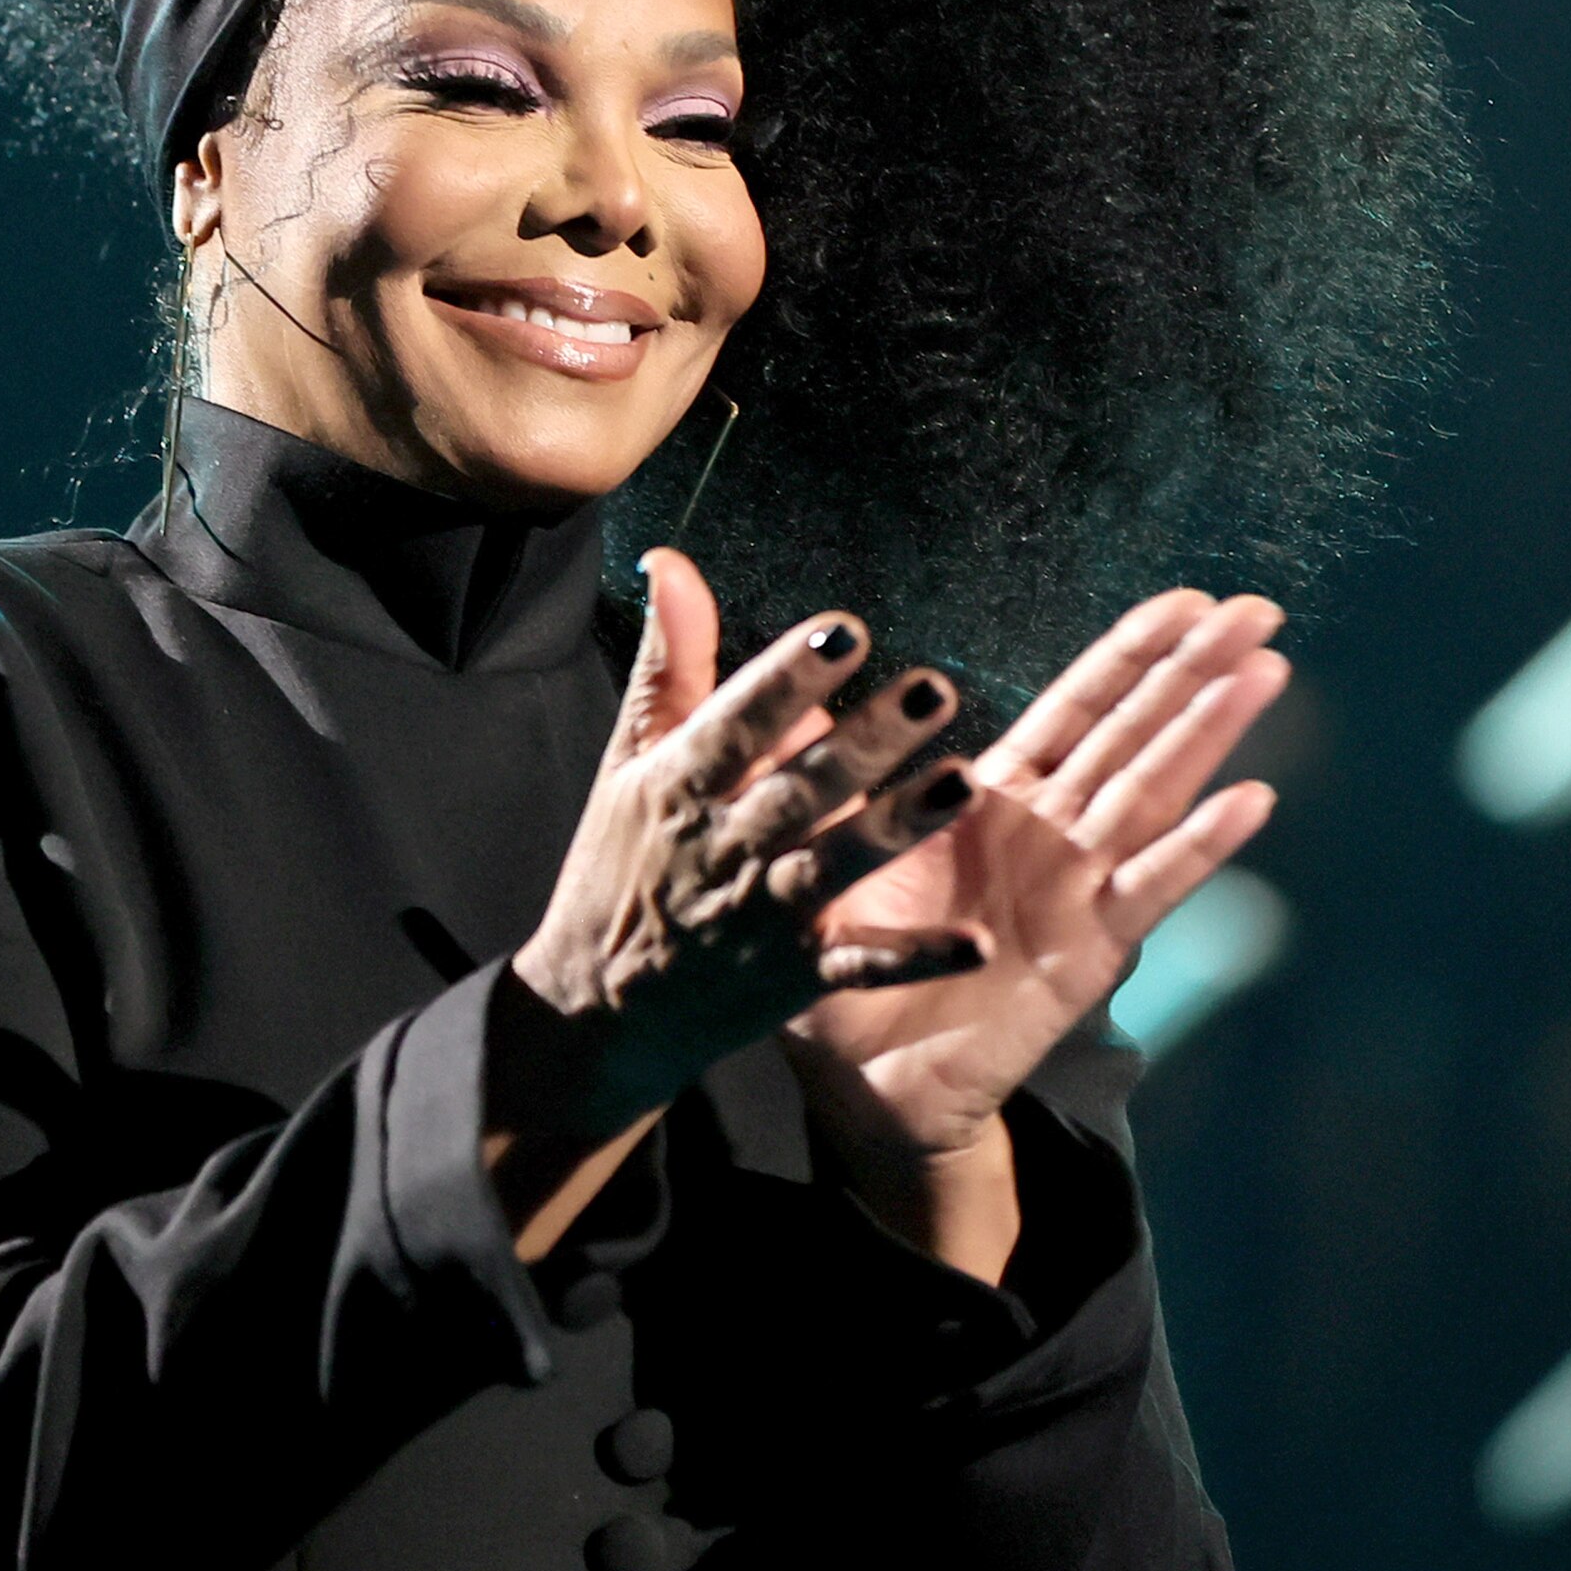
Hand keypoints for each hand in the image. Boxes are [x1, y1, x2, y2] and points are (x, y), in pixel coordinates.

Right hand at [485, 550, 975, 1243]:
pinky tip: (976, 943)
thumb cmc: (621, 864)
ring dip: (900, 827)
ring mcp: (762, 916)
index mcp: (679, 786)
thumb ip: (667, 660)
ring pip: (838, 866)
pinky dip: (916, 957)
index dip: (787, 677)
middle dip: (866, 741)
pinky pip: (861, 967)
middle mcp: (723, 848)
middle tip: (934, 690)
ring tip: (963, 782)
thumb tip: (671, 562)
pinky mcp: (794, 977)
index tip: (843, 631)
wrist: (595, 1009)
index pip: (736, 722)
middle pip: (801, 789)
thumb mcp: (631, 759)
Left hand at [782, 589, 1286, 1223]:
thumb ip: (820, 774)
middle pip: (1134, 733)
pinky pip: (1149, 889)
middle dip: (1194, 670)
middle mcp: (1048, 835)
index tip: (1188, 601)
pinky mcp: (1085, 954)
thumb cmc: (842, 971)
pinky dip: (1199, 845)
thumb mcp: (823, 857)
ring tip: (1263, 673)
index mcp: (991, 799)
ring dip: (1208, 733)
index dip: (1132, 653)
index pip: (1076, 708)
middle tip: (1258, 611)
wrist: (858, 1087)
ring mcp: (1075, 892)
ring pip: (1152, 793)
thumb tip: (792, 693)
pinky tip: (1249, 801)